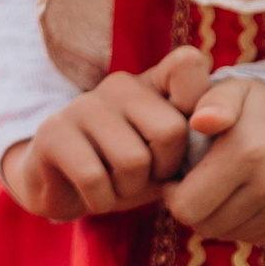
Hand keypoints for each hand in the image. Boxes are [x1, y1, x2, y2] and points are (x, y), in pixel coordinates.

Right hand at [0, 46, 210, 220]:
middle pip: (171, 131)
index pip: (188, 65)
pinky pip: (95, 178)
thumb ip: (193, 140)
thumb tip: (211, 125)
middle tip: (142, 177)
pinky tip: (93, 194)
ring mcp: (83, 105)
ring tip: (114, 185)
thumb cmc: (123, 171)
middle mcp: (119, 85)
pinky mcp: (53, 134)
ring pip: (133, 161)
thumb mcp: (165, 157)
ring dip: (128, 190)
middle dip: (162, 171)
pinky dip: (101, 200)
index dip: (202, 103)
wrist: (60, 188)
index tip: (193, 137)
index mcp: (152, 83)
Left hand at [162, 77, 264, 246]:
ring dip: (221, 216)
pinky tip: (252, 198)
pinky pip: (257, 239)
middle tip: (201, 184)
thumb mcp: (237, 91)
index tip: (178, 177)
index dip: (173, 194)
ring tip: (228, 188)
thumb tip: (201, 120)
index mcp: (250, 152)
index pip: (186, 207)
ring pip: (230, 235)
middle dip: (196, 207)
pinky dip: (247, 223)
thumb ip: (213, 100)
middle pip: (206, 226)